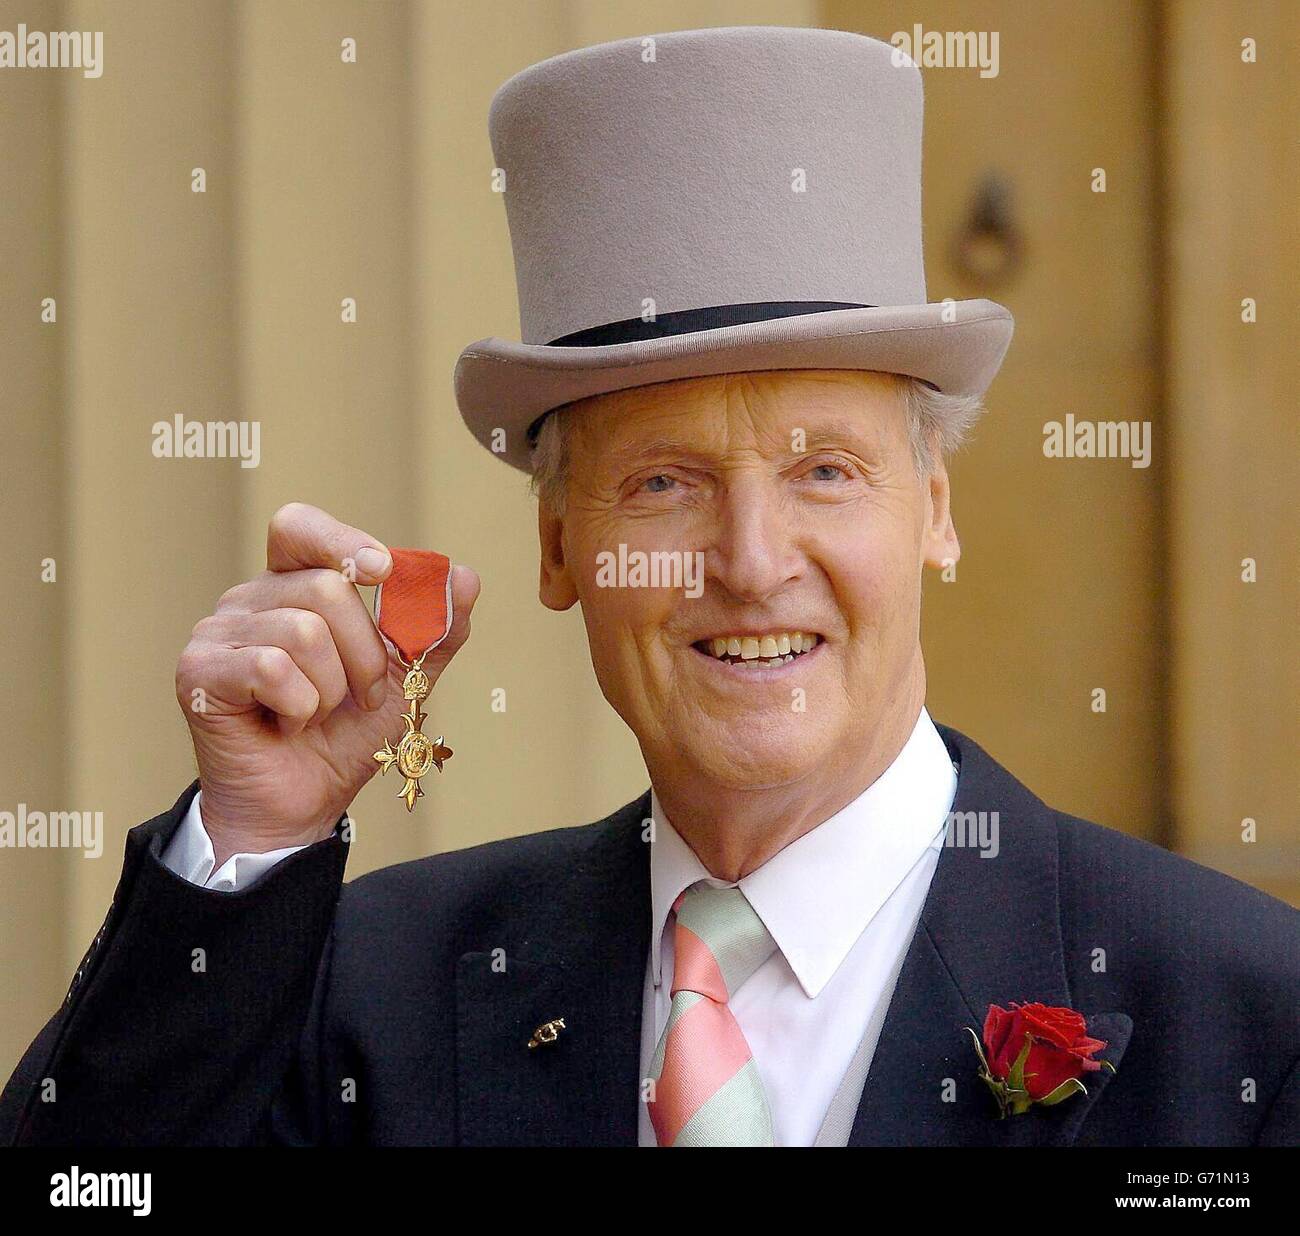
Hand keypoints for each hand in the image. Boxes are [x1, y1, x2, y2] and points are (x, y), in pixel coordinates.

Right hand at [175, 502, 479, 864]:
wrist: (305, 805)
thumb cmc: (346, 735)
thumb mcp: (407, 677)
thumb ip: (436, 628)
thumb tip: (464, 576)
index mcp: (291, 586)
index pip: (299, 527)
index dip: (341, 540)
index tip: (383, 570)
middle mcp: (249, 599)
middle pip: (327, 589)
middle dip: (365, 655)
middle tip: (359, 697)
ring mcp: (217, 632)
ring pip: (304, 632)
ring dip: (333, 689)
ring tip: (317, 714)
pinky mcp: (198, 672)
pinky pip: (273, 669)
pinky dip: (300, 707)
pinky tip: (286, 725)